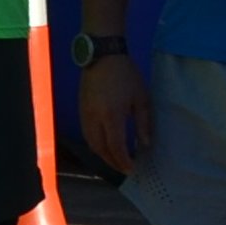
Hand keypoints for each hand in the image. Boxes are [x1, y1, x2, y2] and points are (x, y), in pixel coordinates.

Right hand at [81, 49, 148, 173]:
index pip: (116, 147)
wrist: (102, 55)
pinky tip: (105, 144)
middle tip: (125, 168)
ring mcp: (85, 114)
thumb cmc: (126, 75)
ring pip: (90, 142)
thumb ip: (143, 123)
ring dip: (103, 154)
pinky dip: (96, 143)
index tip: (133, 169)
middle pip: (100, 149)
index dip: (124, 161)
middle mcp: (94, 118)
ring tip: (116, 159)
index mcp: (111, 116)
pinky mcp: (81, 109)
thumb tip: (144, 144)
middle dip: (112, 161)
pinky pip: (86, 133)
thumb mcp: (141, 98)